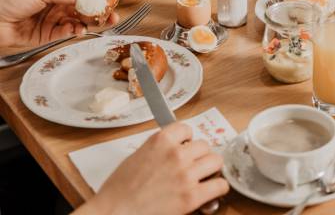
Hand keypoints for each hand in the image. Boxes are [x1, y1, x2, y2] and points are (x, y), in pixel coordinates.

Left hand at [0, 0, 116, 47]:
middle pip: (85, 6)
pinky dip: (76, 31)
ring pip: (80, 20)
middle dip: (100, 9)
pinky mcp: (51, 35)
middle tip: (113, 12)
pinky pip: (69, 32)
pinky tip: (78, 29)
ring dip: (92, 21)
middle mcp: (59, 4)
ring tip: (102, 22)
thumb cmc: (11, 0)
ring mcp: (56, 20)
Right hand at [85, 123, 228, 214]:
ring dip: (211, 169)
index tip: (185, 145)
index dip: (187, 139)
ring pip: (216, 161)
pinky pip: (220, 184)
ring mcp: (185, 174)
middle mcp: (176, 154)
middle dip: (200, 155)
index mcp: (160, 141)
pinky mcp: (192, 196)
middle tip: (194, 166)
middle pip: (204, 145)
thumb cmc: (118, 190)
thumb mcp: (137, 157)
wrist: (113, 213)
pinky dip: (218, 188)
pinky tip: (211, 191)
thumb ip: (159, 149)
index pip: (186, 128)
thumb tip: (175, 149)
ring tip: (204, 177)